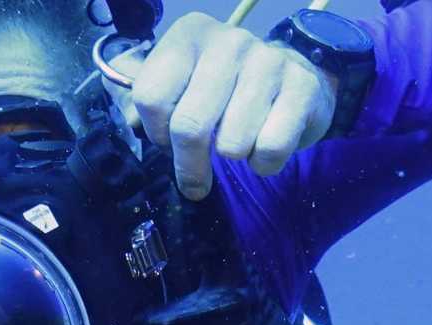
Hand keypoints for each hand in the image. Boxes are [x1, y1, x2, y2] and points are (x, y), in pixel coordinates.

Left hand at [126, 13, 337, 200]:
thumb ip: (150, 97)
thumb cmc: (230, 88)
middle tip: (195, 182)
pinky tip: (263, 149)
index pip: (150, 97)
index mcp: (189, 35)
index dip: (156, 133)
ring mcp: (267, 62)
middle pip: (189, 126)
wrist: (299, 76)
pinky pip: (270, 150)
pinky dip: (264, 164)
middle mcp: (228, 41)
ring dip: (234, 158)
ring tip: (239, 144)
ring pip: (231, 144)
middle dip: (190, 166)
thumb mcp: (184, 81)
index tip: (169, 141)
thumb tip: (130, 120)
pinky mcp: (301, 88)